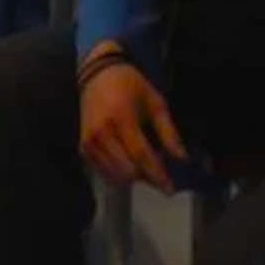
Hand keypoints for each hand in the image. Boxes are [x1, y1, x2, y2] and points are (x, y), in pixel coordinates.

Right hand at [78, 45, 185, 193]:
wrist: (98, 75)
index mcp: (121, 118)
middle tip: (159, 171)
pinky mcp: (83, 148)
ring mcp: (89, 141)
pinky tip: (128, 162)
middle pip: (127, 171)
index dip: (158, 174)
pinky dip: (118, 174)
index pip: (141, 155)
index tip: (171, 189)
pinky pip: (103, 172)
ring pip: (115, 175)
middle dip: (146, 176)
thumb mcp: (155, 103)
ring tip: (144, 164)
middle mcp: (101, 132)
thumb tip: (182, 159)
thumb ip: (169, 132)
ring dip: (133, 177)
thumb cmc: (130, 86)